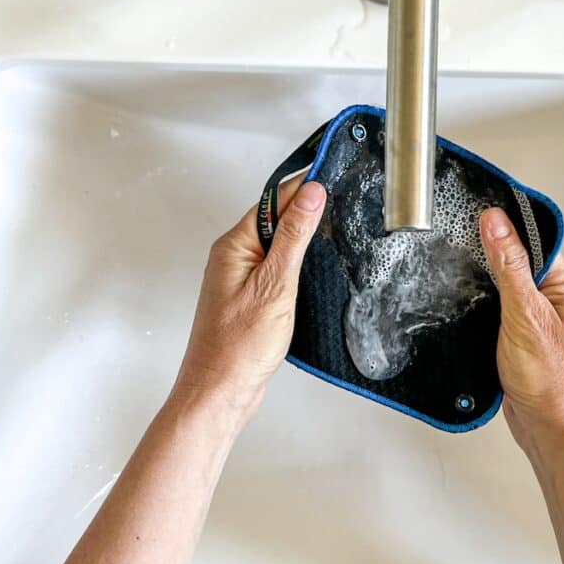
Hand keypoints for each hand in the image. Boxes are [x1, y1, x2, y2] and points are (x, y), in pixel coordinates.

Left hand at [170, 178, 326, 425]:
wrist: (220, 393)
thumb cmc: (238, 348)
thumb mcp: (275, 286)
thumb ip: (293, 237)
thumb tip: (310, 194)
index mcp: (234, 246)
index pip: (273, 201)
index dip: (304, 185)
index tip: (332, 170)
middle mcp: (233, 258)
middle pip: (274, 219)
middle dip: (306, 207)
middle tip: (343, 195)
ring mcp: (241, 279)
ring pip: (277, 245)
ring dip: (304, 237)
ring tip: (338, 226)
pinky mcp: (251, 299)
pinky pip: (277, 268)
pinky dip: (298, 263)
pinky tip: (316, 268)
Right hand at [479, 208, 563, 464]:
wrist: (551, 432)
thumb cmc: (553, 384)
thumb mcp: (526, 316)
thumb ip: (509, 267)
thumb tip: (496, 222)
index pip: (533, 239)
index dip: (504, 225)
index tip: (475, 213)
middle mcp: (552, 299)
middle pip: (515, 259)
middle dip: (487, 251)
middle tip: (456, 240)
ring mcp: (533, 319)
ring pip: (501, 285)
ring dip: (480, 281)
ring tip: (454, 269)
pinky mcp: (515, 337)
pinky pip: (494, 309)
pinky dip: (477, 305)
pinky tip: (462, 304)